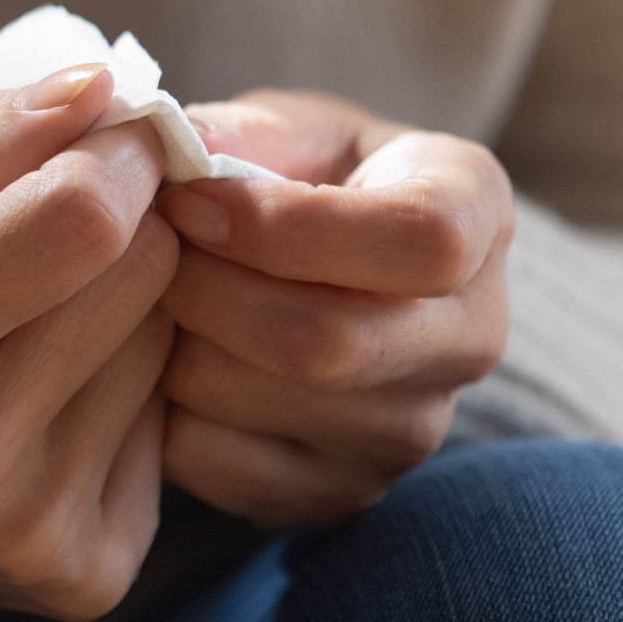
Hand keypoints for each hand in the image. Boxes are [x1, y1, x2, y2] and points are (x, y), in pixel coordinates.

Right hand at [0, 65, 177, 620]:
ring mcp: (33, 535)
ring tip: (19, 328)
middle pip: (141, 275)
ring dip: (115, 309)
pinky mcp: (85, 573)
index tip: (96, 137)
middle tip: (38, 235)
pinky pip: (165, 421)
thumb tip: (102, 90)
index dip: (108, 156)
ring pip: (166, 343)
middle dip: (109, 226)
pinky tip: (38, 398)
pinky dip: (116, 388)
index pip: (79, 226)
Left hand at [155, 90, 511, 526]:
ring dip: (177, 347)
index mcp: (478, 213)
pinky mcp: (340, 493)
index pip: (424, 240)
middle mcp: (472, 336)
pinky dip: (163, 414)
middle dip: (204, 290)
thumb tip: (168, 156)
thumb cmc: (289, 180)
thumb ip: (232, 134)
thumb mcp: (279, 128)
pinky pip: (219, 464)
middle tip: (144, 252)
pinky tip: (161, 361)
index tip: (190, 200)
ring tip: (153, 300)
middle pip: (330, 342)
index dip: (283, 225)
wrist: (305, 277)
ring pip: (262, 404)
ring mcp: (412, 433)